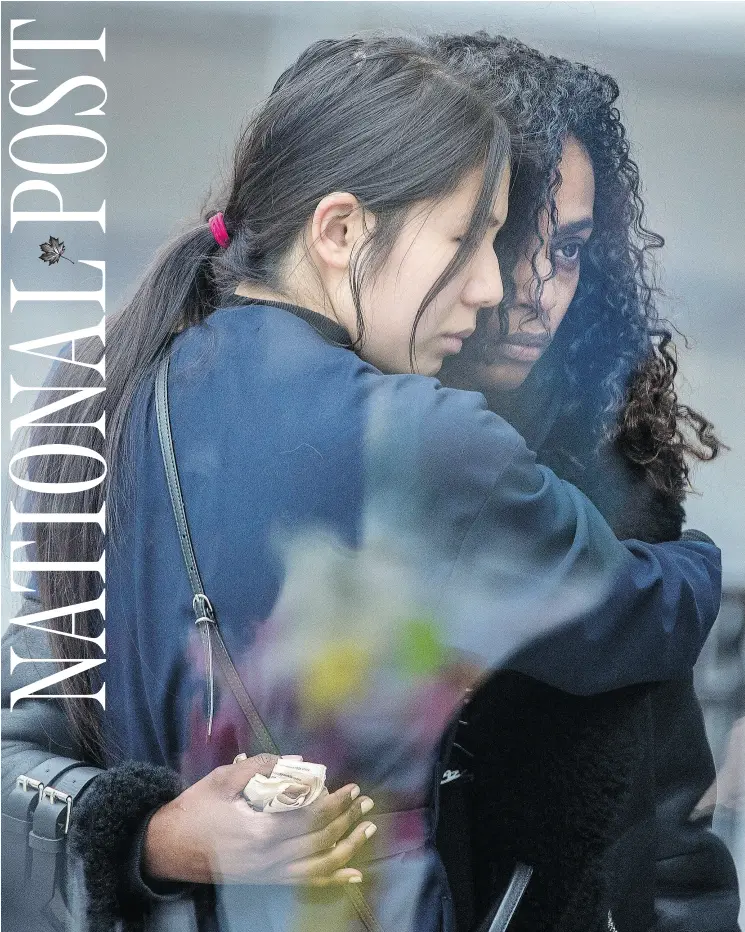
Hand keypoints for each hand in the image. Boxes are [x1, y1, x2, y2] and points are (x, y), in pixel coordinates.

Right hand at [143, 754, 375, 885]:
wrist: (166, 848)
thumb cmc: (194, 810)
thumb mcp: (222, 779)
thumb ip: (257, 766)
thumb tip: (291, 760)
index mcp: (259, 831)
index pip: (309, 819)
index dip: (335, 804)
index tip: (351, 789)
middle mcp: (267, 858)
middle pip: (320, 842)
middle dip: (347, 821)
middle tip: (365, 802)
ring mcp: (267, 874)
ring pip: (319, 867)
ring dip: (347, 848)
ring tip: (366, 830)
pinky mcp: (264, 881)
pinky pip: (305, 884)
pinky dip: (332, 879)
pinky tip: (353, 874)